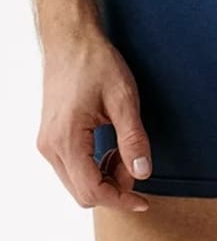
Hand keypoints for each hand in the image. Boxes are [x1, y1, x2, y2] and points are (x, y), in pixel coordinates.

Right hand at [36, 29, 152, 211]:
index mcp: (67, 139)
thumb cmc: (96, 63)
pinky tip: (110, 149)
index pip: (92, 191)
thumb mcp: (123, 98)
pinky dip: (93, 168)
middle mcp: (50, 147)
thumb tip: (143, 173)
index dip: (121, 200)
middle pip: (82, 193)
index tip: (144, 200)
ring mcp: (47, 142)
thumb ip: (133, 139)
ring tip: (125, 153)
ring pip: (76, 183)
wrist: (72, 40)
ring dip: (104, 178)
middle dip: (114, 188)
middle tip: (136, 165)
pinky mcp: (50, 137)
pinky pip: (71, 168)